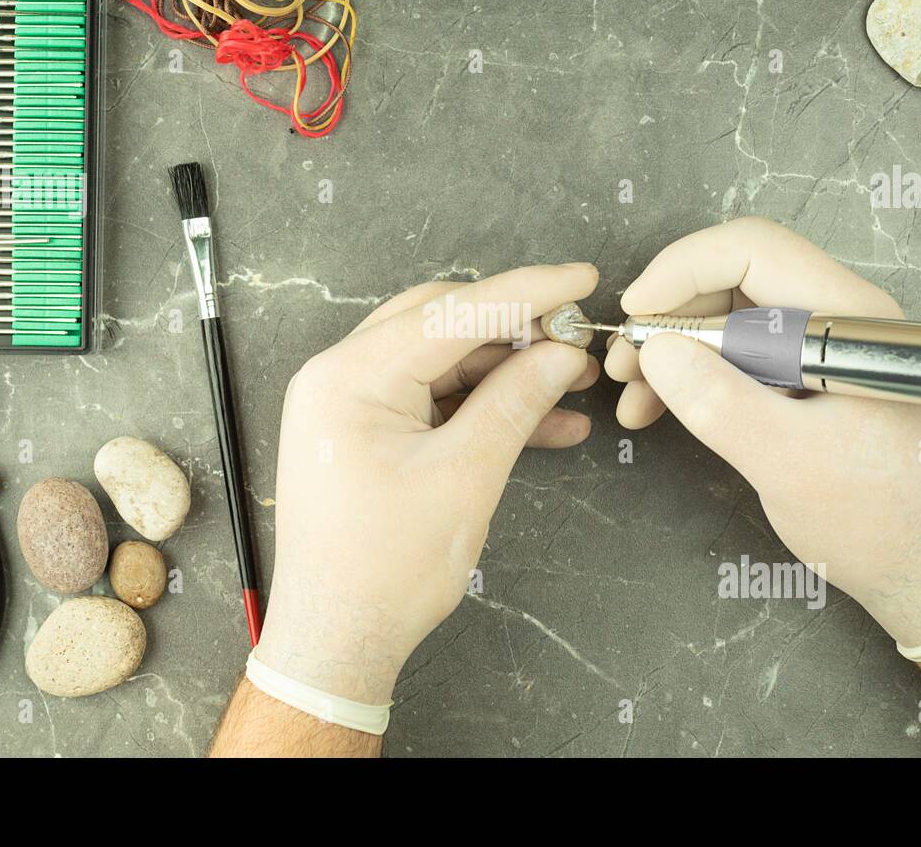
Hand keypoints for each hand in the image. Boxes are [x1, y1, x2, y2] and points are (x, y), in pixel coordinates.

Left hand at [255, 264, 599, 703]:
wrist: (338, 641)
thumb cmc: (384, 571)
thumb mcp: (464, 476)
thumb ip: (515, 401)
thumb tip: (561, 354)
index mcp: (350, 376)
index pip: (452, 310)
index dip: (527, 292)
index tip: (582, 278)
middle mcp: (340, 376)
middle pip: (444, 323)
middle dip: (517, 330)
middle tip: (577, 339)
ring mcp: (349, 404)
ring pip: (444, 361)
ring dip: (507, 371)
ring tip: (573, 383)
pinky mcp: (366, 432)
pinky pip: (433, 399)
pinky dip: (483, 407)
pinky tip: (546, 423)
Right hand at [605, 217, 920, 646]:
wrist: (919, 568)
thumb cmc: (875, 520)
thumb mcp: (789, 464)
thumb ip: (721, 404)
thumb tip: (655, 350)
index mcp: (850, 319)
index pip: (755, 250)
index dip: (684, 269)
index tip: (634, 316)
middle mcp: (836, 316)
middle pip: (733, 276)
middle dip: (669, 312)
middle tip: (624, 364)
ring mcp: (819, 345)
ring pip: (725, 314)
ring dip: (672, 346)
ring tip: (633, 394)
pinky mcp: (803, 374)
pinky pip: (735, 352)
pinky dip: (691, 373)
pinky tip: (657, 407)